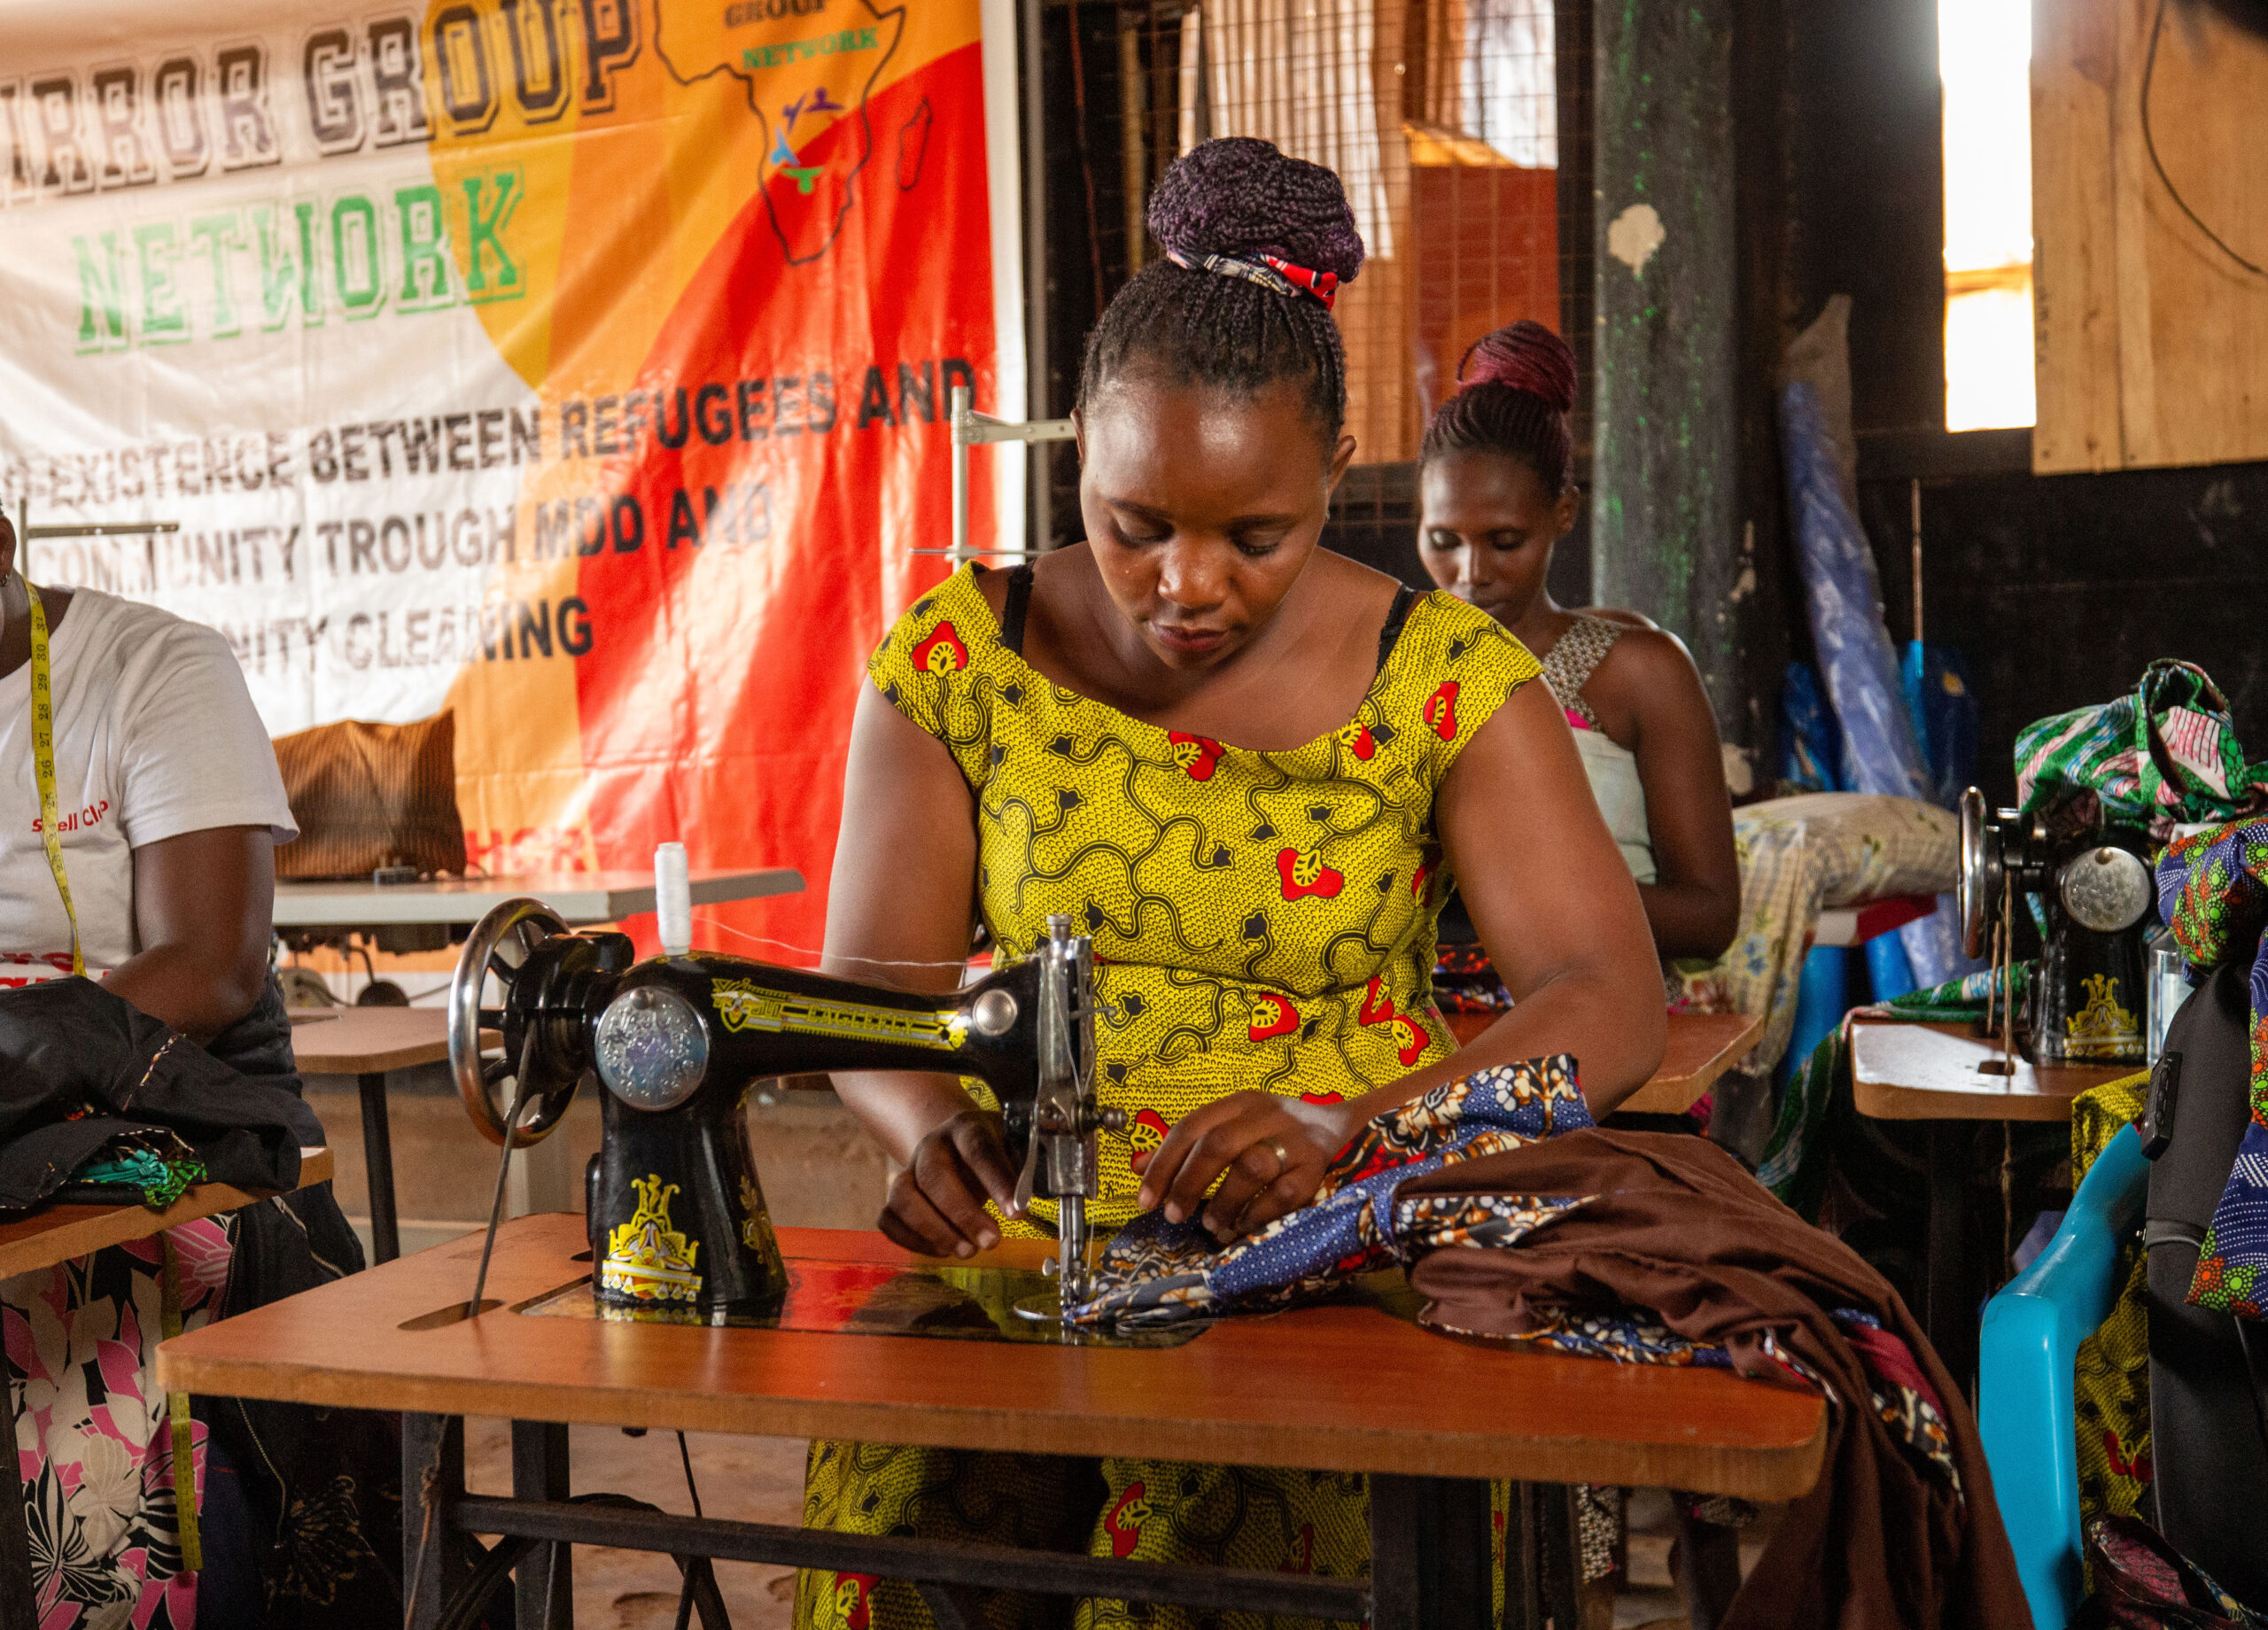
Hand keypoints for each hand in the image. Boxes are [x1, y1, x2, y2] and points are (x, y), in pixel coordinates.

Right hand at [879, 1108, 1022, 1258]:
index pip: (978, 1149)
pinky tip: (943, 1251)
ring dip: (934, 1231)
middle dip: (963, 1214)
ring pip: (903, 1197)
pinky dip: (912, 1241)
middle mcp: (931, 1146)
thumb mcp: (1011, 1151)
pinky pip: (888, 1219)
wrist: (954, 1146)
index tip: (1017, 1213)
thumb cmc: (990, 1154)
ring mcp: (908, 1170)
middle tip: (991, 1241)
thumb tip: (1023, 1201)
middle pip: (934, 1176)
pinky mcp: (895, 1197)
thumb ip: (1020, 1173)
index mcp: (966, 1128)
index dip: (997, 1182)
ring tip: (967, 1251)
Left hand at [1131, 1092, 1352, 1243]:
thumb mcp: (1231, 1128)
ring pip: (1251, 1168)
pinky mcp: (1315, 1169)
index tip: (1146, 1199)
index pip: (1191, 1126)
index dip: (1163, 1163)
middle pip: (1218, 1145)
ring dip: (1224, 1201)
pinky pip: (1282, 1195)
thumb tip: (1137, 1167)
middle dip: (1189, 1184)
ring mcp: (1294, 1141)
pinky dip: (1256, 1214)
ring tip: (1210, 1224)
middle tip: (1173, 1216)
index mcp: (1239, 1103)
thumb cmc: (1273, 1133)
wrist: (1341, 1129)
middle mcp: (1267, 1116)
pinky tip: (1242, 1226)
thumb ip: (1187, 1147)